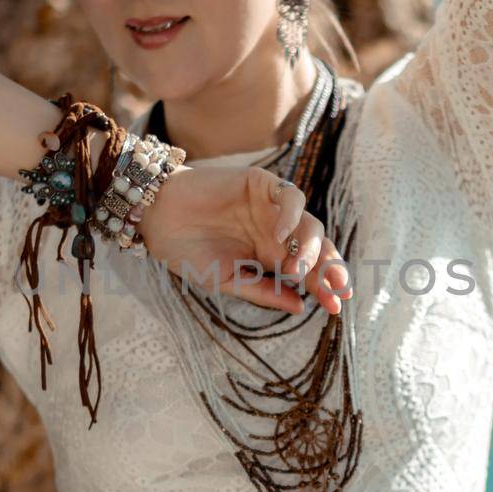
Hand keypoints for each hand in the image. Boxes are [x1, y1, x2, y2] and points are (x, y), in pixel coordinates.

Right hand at [137, 163, 353, 316]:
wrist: (157, 219)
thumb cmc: (187, 251)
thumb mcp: (225, 280)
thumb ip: (262, 291)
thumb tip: (299, 307)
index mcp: (272, 257)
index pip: (309, 272)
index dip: (324, 287)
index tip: (336, 306)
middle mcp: (278, 232)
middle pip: (317, 248)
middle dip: (330, 268)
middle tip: (336, 288)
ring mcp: (272, 207)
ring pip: (309, 224)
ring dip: (310, 248)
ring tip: (296, 271)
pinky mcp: (262, 184)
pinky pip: (290, 196)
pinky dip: (291, 216)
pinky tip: (278, 236)